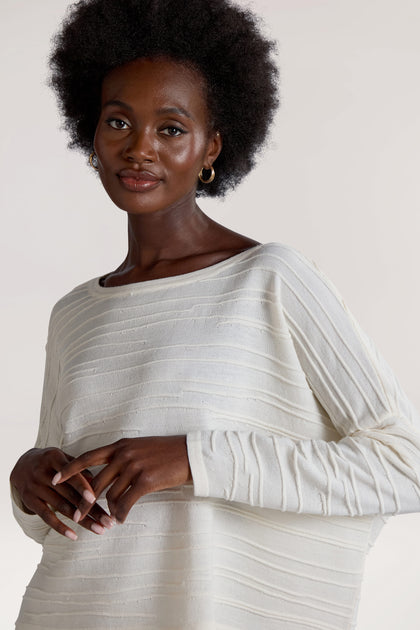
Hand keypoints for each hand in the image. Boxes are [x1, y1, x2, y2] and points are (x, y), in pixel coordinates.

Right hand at [10, 447, 114, 539]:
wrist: (22, 465)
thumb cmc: (51, 461)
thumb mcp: (62, 457)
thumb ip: (79, 468)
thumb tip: (97, 481)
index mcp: (54, 458)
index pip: (71, 475)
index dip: (83, 487)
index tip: (95, 499)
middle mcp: (43, 473)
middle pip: (70, 495)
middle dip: (91, 509)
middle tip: (108, 521)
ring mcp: (35, 488)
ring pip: (62, 508)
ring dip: (83, 521)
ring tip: (100, 529)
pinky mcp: (30, 501)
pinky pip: (47, 517)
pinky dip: (61, 528)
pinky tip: (74, 536)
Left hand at [52, 436, 191, 524]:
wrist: (189, 454)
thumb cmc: (165, 452)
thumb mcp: (140, 448)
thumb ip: (121, 458)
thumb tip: (106, 478)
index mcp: (120, 445)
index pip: (87, 457)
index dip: (69, 469)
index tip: (54, 479)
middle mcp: (124, 454)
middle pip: (95, 482)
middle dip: (85, 502)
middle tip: (78, 516)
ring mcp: (134, 467)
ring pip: (110, 495)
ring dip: (108, 510)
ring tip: (110, 519)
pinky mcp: (145, 480)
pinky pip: (126, 502)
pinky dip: (121, 513)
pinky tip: (121, 519)